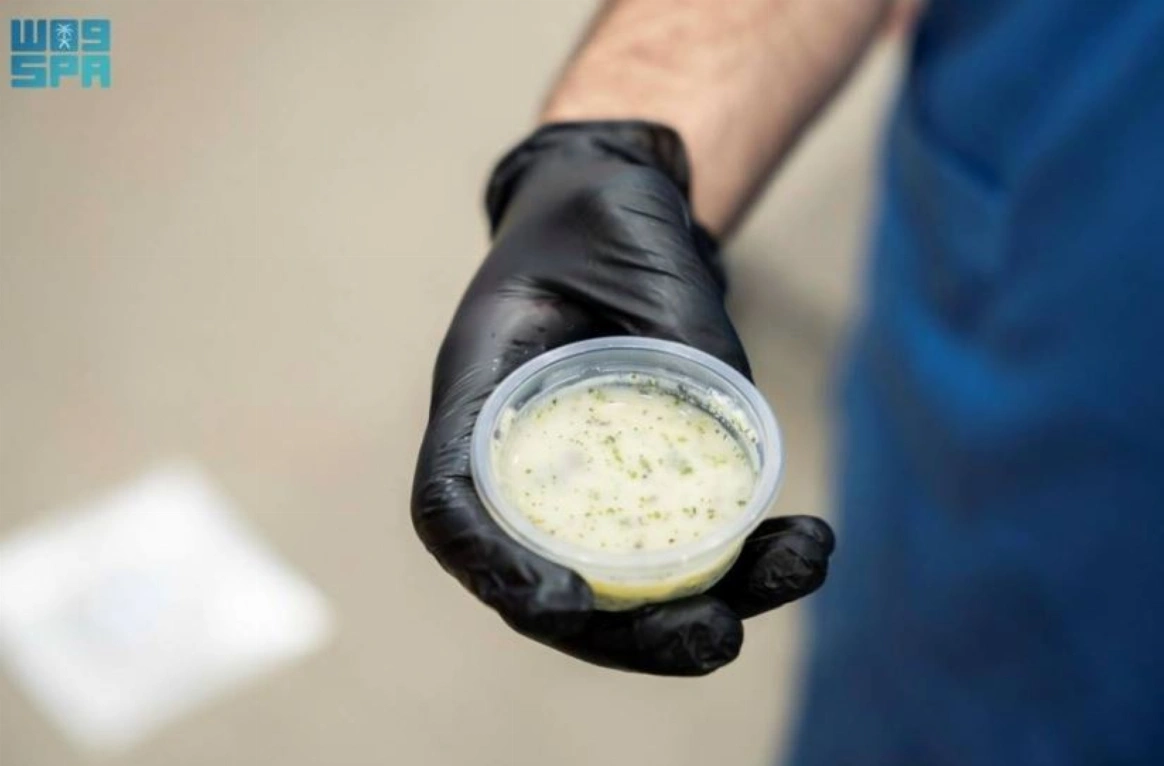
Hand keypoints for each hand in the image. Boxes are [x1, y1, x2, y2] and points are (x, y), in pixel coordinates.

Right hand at [412, 122, 833, 674]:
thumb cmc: (598, 217)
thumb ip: (672, 323)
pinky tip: (800, 546)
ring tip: (797, 570)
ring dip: (702, 610)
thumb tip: (730, 409)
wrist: (610, 213)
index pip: (451, 506)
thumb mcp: (622, 237)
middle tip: (716, 638)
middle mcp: (518, 458)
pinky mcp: (637, 484)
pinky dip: (735, 564)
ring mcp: (578, 481)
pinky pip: (672, 549)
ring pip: (616, 587)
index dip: (496, 568)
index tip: (565, 602)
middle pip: (544, 585)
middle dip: (629, 634)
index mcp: (480, 396)